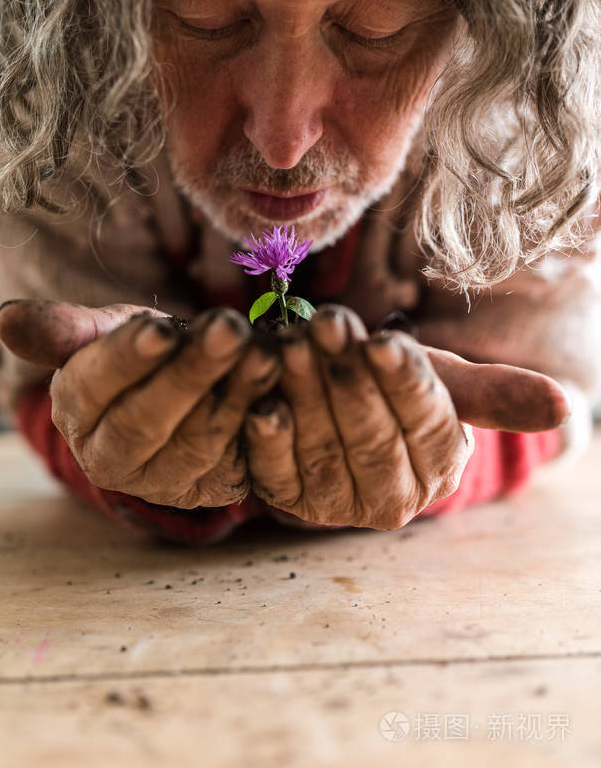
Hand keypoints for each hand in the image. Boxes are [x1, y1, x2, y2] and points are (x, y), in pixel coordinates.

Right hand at [0, 301, 279, 507]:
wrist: (187, 394)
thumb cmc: (143, 355)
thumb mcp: (106, 332)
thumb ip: (65, 329)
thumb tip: (5, 319)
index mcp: (76, 412)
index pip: (96, 385)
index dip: (129, 358)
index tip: (162, 329)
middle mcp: (111, 458)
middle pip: (148, 419)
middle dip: (192, 372)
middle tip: (230, 330)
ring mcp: (163, 482)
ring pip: (198, 442)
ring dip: (235, 394)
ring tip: (264, 351)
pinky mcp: (211, 491)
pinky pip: (238, 461)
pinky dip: (260, 424)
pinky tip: (279, 389)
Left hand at [244, 304, 569, 529]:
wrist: (334, 411)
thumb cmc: (392, 387)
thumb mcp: (443, 383)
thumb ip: (493, 393)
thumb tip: (566, 406)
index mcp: (439, 467)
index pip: (427, 424)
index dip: (406, 384)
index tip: (387, 342)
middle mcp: (391, 498)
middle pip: (371, 436)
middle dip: (349, 377)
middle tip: (328, 323)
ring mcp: (334, 506)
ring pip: (322, 448)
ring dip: (305, 394)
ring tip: (292, 341)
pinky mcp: (286, 501)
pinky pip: (274, 473)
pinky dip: (267, 438)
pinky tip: (262, 403)